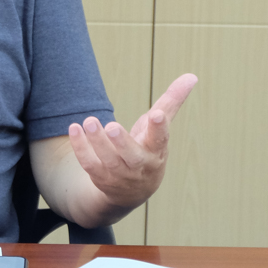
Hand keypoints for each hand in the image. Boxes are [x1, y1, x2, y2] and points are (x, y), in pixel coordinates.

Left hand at [68, 73, 197, 210]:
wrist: (131, 192)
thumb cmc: (148, 150)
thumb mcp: (160, 130)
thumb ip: (172, 103)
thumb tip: (192, 76)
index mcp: (156, 151)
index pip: (161, 140)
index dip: (160, 128)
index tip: (157, 115)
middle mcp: (139, 166)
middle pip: (132, 156)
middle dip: (122, 142)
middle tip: (112, 125)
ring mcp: (120, 174)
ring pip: (108, 160)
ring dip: (98, 142)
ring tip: (90, 121)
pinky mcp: (100, 177)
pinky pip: (89, 164)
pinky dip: (81, 147)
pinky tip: (75, 128)